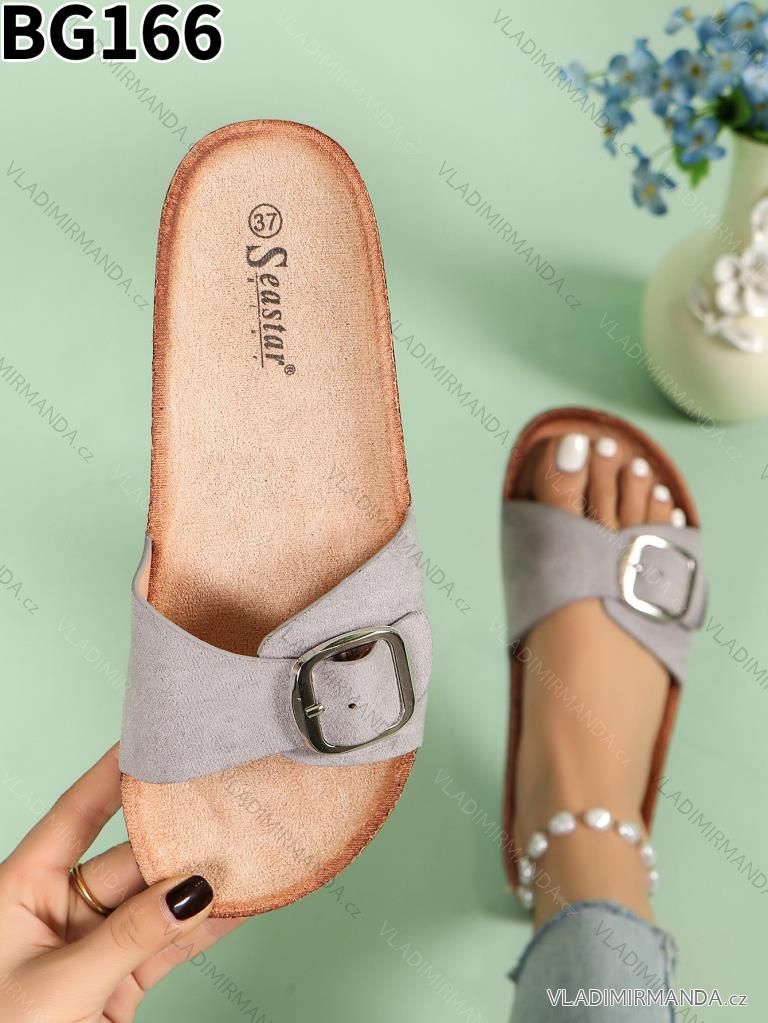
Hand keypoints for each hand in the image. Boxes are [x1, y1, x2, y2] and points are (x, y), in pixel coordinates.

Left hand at [0, 745, 242, 1021]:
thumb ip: (129, 937)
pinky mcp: (118, 984)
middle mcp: (59, 910)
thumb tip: (193, 889)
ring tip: (250, 848)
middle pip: (131, 858)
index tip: (153, 737)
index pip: (75, 815)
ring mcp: (93, 946)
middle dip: (179, 836)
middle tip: (227, 804)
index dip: (113, 775)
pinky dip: (207, 928)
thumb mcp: (56, 988)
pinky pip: (169, 946)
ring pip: (157, 901)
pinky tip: (243, 903)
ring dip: (203, 882)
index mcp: (20, 891)